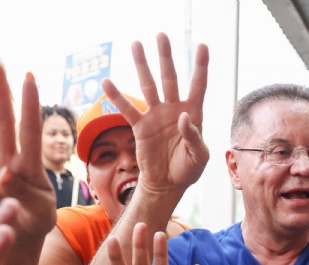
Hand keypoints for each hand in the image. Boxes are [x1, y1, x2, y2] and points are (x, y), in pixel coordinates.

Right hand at [0, 56, 55, 238]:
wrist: (17, 239)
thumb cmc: (34, 223)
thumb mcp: (38, 214)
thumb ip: (22, 194)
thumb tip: (3, 174)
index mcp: (31, 167)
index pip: (30, 129)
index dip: (29, 104)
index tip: (28, 76)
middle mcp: (9, 160)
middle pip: (3, 120)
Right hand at [101, 34, 209, 196]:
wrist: (167, 185)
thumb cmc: (187, 171)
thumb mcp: (199, 158)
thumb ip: (195, 138)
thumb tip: (184, 117)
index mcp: (193, 114)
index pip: (198, 86)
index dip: (200, 67)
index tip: (201, 46)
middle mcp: (174, 110)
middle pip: (170, 78)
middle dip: (166, 57)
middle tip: (161, 35)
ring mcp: (156, 116)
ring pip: (148, 86)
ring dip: (142, 65)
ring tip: (135, 44)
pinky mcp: (140, 127)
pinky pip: (127, 109)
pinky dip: (117, 96)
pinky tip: (107, 82)